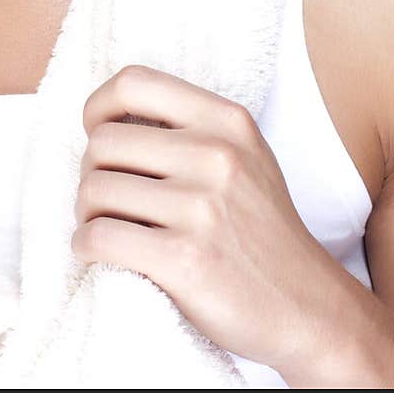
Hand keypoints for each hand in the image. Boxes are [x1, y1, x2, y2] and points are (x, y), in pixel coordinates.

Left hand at [71, 64, 339, 372]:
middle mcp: (216, 155)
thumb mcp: (244, 157)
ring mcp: (202, 208)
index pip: (134, 83)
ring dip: (86, 214)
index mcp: (227, 121)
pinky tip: (99, 253)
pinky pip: (98, 238)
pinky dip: (85, 247)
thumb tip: (107, 119)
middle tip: (104, 200)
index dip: (98, 107)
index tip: (96, 133)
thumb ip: (190, 128)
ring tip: (105, 228)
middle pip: (103, 142)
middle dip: (91, 173)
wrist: (308, 309)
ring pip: (94, 191)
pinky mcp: (185, 260)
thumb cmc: (261, 231)